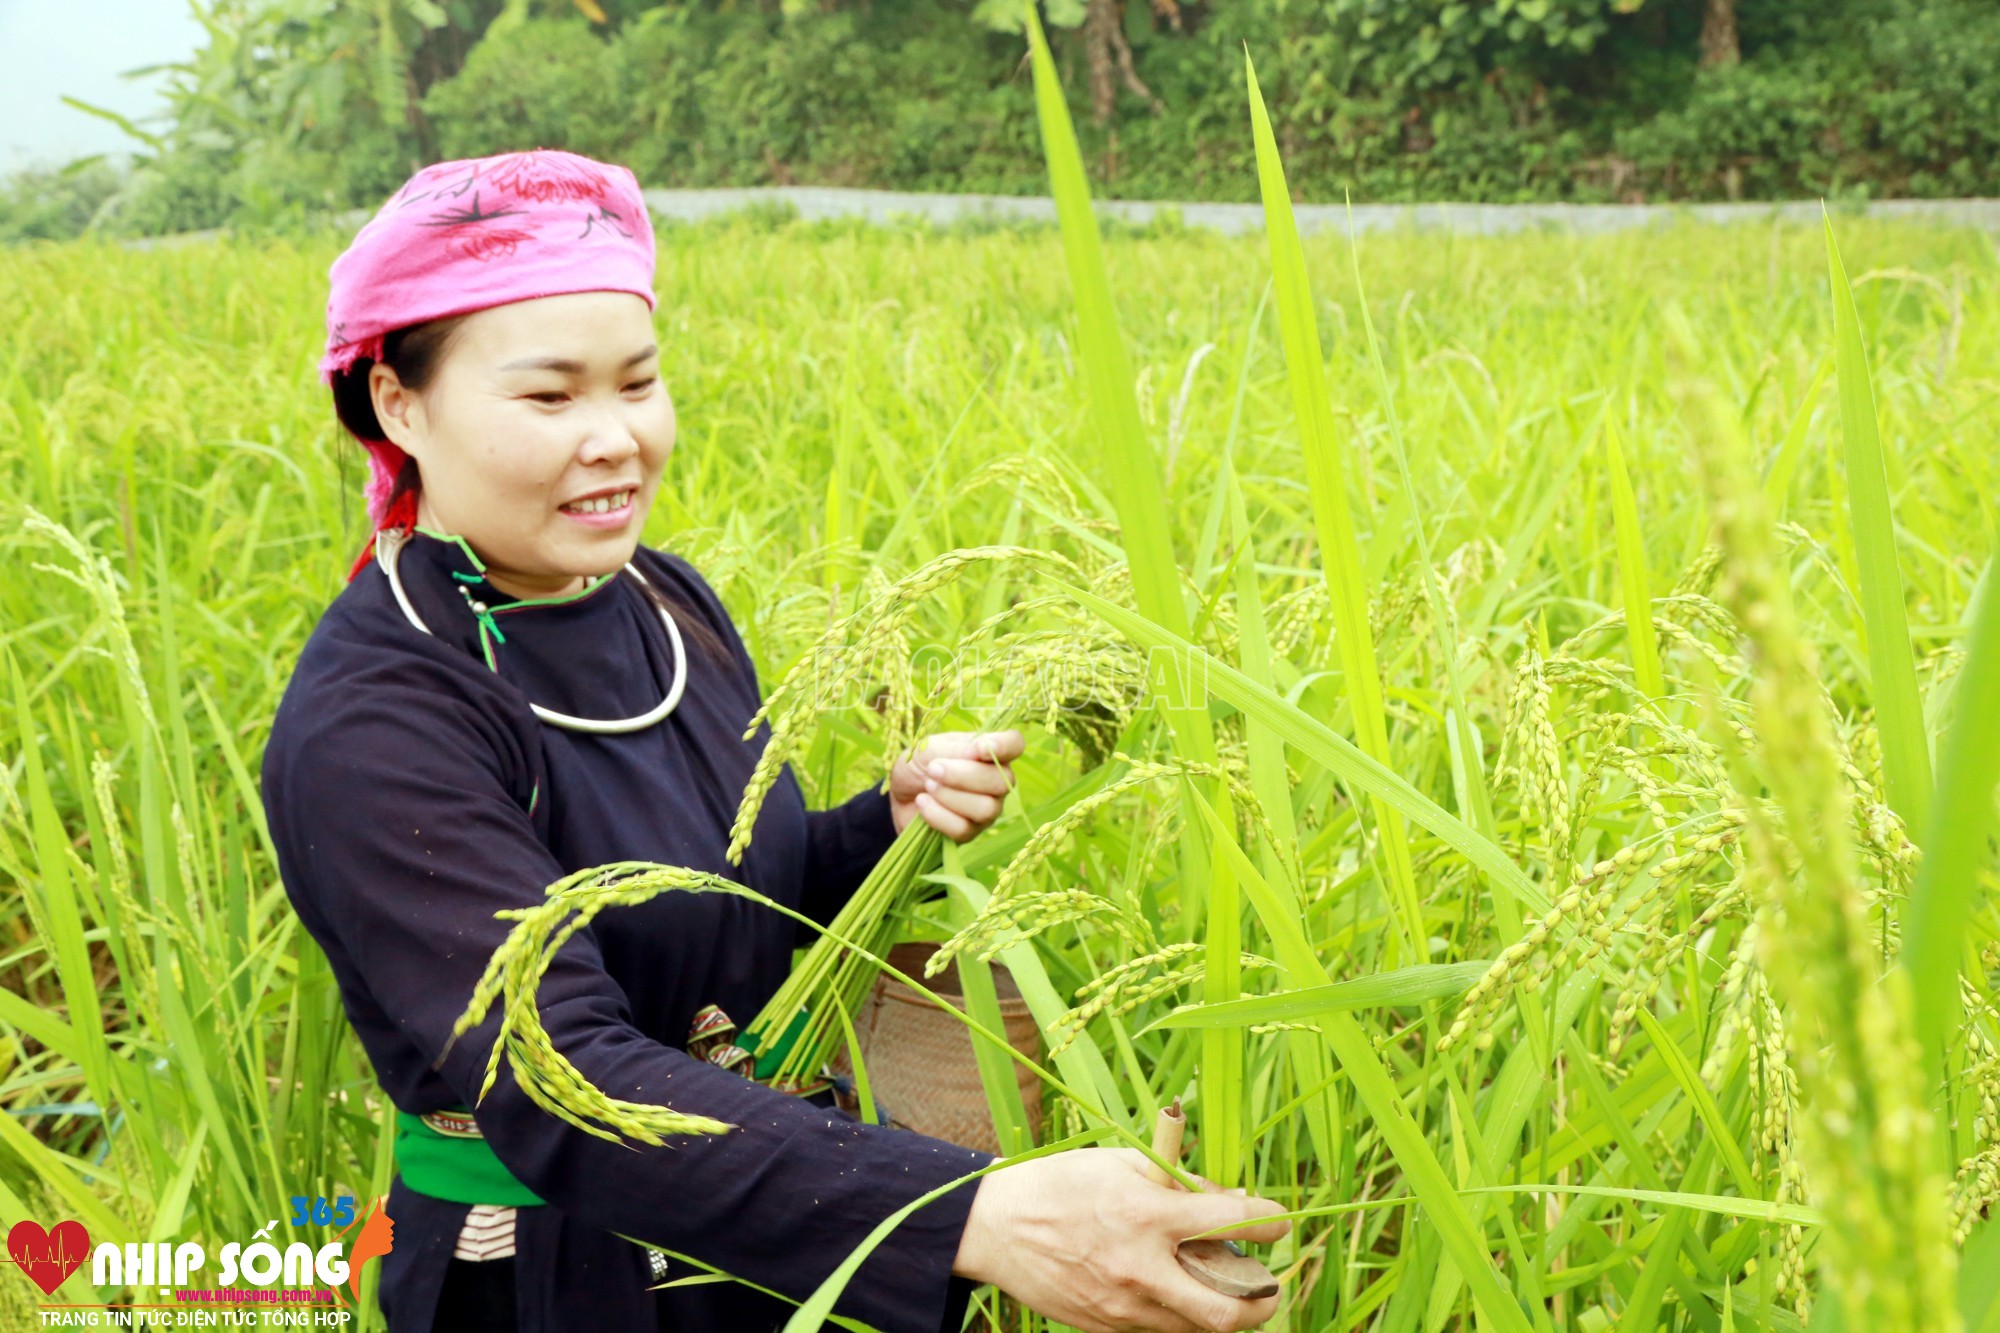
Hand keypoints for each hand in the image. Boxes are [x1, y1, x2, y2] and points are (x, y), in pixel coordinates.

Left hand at [888, 730, 1023, 841]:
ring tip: (928, 786)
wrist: (897, 795)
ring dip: (949, 796)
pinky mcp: (970, 833)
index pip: (1015, 744)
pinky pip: (963, 828)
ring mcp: (987, 809)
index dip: (1003, 746)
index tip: (975, 750)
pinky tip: (923, 802)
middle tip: (933, 769)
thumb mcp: (930, 748)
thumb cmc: (918, 765)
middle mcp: (996, 781)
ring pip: (985, 808)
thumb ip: (955, 748)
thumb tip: (977, 753)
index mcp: (989, 753)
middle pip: (1001, 781)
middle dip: (963, 775)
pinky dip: (937, 814)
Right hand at [952, 1147, 1288, 1332]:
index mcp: (1147, 1216)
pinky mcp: (1105, 1328)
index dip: (1270, 1222)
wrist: (996, 1227)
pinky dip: (1178, 1314)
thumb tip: (1230, 1198)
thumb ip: (1179, 1182)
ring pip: (1197, 1328)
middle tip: (1270, 1287)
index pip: (1232, 1223)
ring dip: (1222, 1311)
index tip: (1280, 1222)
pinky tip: (1174, 1291)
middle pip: (1228, 1311)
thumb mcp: (1123, 1164)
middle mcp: (1141, 1270)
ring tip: (1223, 1288)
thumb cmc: (1060, 1184)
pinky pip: (1158, 1329)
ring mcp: (1123, 1308)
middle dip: (1264, 1302)